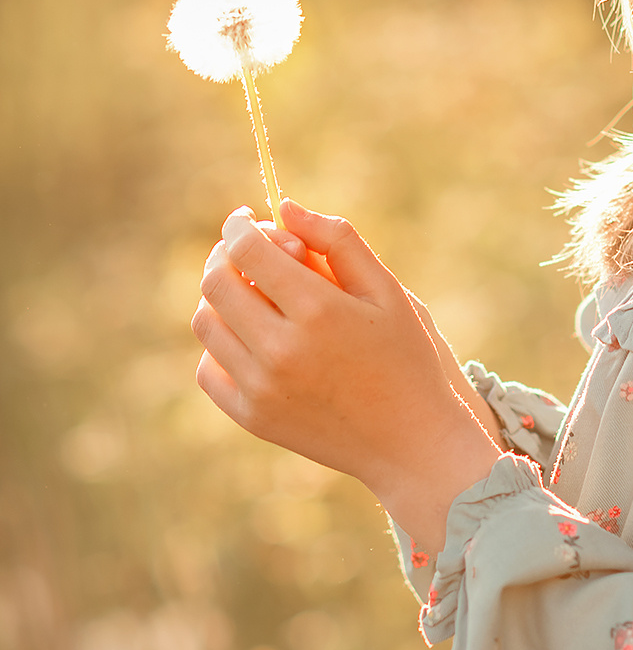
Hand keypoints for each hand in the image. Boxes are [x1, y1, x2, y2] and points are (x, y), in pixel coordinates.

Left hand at [192, 200, 502, 555]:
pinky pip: (209, 368)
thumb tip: (284, 207)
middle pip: (217, 283)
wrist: (410, 442)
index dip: (239, 226)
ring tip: (252, 293)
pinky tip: (252, 336)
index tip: (245, 218)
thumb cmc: (405, 356)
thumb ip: (338, 240)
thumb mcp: (387, 289)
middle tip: (246, 251)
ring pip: (205, 323)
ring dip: (220, 297)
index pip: (248, 250)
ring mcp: (262, 388)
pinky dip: (221, 344)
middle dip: (224, 255)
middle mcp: (282, 350)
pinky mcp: (252, 417)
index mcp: (319, 311)